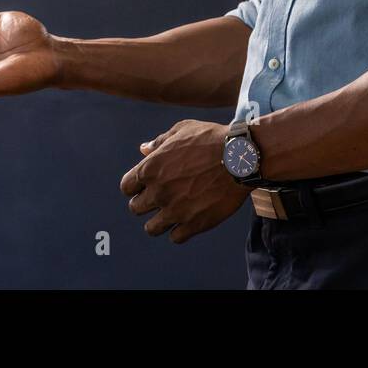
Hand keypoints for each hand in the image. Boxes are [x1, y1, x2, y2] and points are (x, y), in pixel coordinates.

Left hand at [120, 120, 249, 243]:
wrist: (240, 157)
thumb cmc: (211, 139)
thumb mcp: (182, 130)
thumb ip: (159, 142)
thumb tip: (143, 150)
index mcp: (150, 168)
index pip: (126, 187)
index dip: (134, 186)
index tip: (145, 185)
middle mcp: (158, 192)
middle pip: (136, 208)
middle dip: (145, 203)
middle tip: (160, 198)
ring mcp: (176, 210)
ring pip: (152, 229)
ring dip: (159, 221)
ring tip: (171, 213)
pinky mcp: (194, 224)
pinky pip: (176, 238)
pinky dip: (180, 231)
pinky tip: (188, 219)